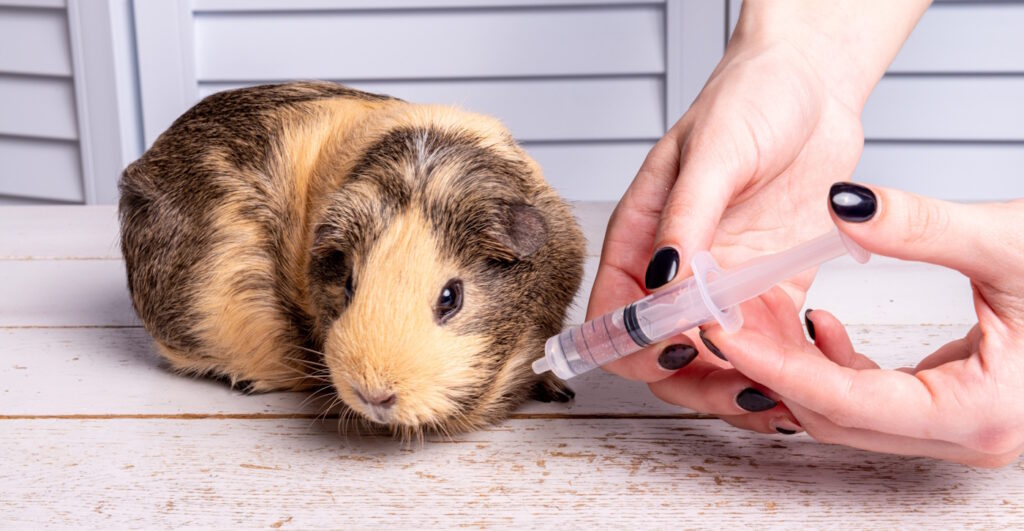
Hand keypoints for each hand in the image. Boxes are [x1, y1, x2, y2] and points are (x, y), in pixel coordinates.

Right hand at [587, 22, 865, 432]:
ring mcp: (723, 285)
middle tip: (740, 386)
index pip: (614, 318)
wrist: (812, 85)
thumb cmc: (749, 100)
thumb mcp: (712, 153)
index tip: (679, 348)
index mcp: (641, 240)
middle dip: (694, 382)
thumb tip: (664, 283)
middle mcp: (675, 273)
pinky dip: (779, 371)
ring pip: (712, 363)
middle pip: (661, 356)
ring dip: (736, 387)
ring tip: (778, 398)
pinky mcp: (771, 290)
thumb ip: (686, 220)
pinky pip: (766, 347)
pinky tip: (804, 375)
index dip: (636, 348)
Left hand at [703, 183, 1023, 466]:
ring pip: (849, 414)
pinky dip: (835, 367)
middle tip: (719, 315)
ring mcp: (964, 430)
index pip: (844, 400)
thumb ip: (922, 226)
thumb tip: (842, 203)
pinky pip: (875, 402)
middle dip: (771, 366)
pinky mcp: (957, 409)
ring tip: (753, 313)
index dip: (773, 363)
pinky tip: (818, 322)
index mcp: (982, 413)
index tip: (720, 327)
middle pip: (835, 416)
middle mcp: (971, 436)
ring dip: (796, 366)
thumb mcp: (1010, 243)